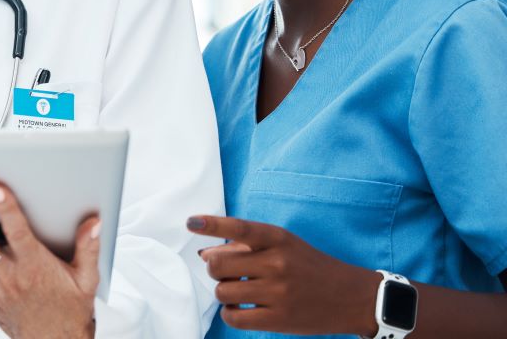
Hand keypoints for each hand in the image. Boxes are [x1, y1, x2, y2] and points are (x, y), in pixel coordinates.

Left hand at [188, 215, 380, 335]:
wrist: (351, 296)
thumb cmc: (307, 265)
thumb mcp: (282, 246)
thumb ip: (244, 247)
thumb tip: (204, 255)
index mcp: (277, 238)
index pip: (239, 228)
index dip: (212, 224)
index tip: (191, 222)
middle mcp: (277, 263)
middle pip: (219, 265)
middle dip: (216, 270)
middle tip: (229, 273)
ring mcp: (278, 292)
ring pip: (223, 292)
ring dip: (223, 292)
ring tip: (238, 291)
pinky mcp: (280, 319)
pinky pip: (234, 317)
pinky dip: (230, 313)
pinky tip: (239, 309)